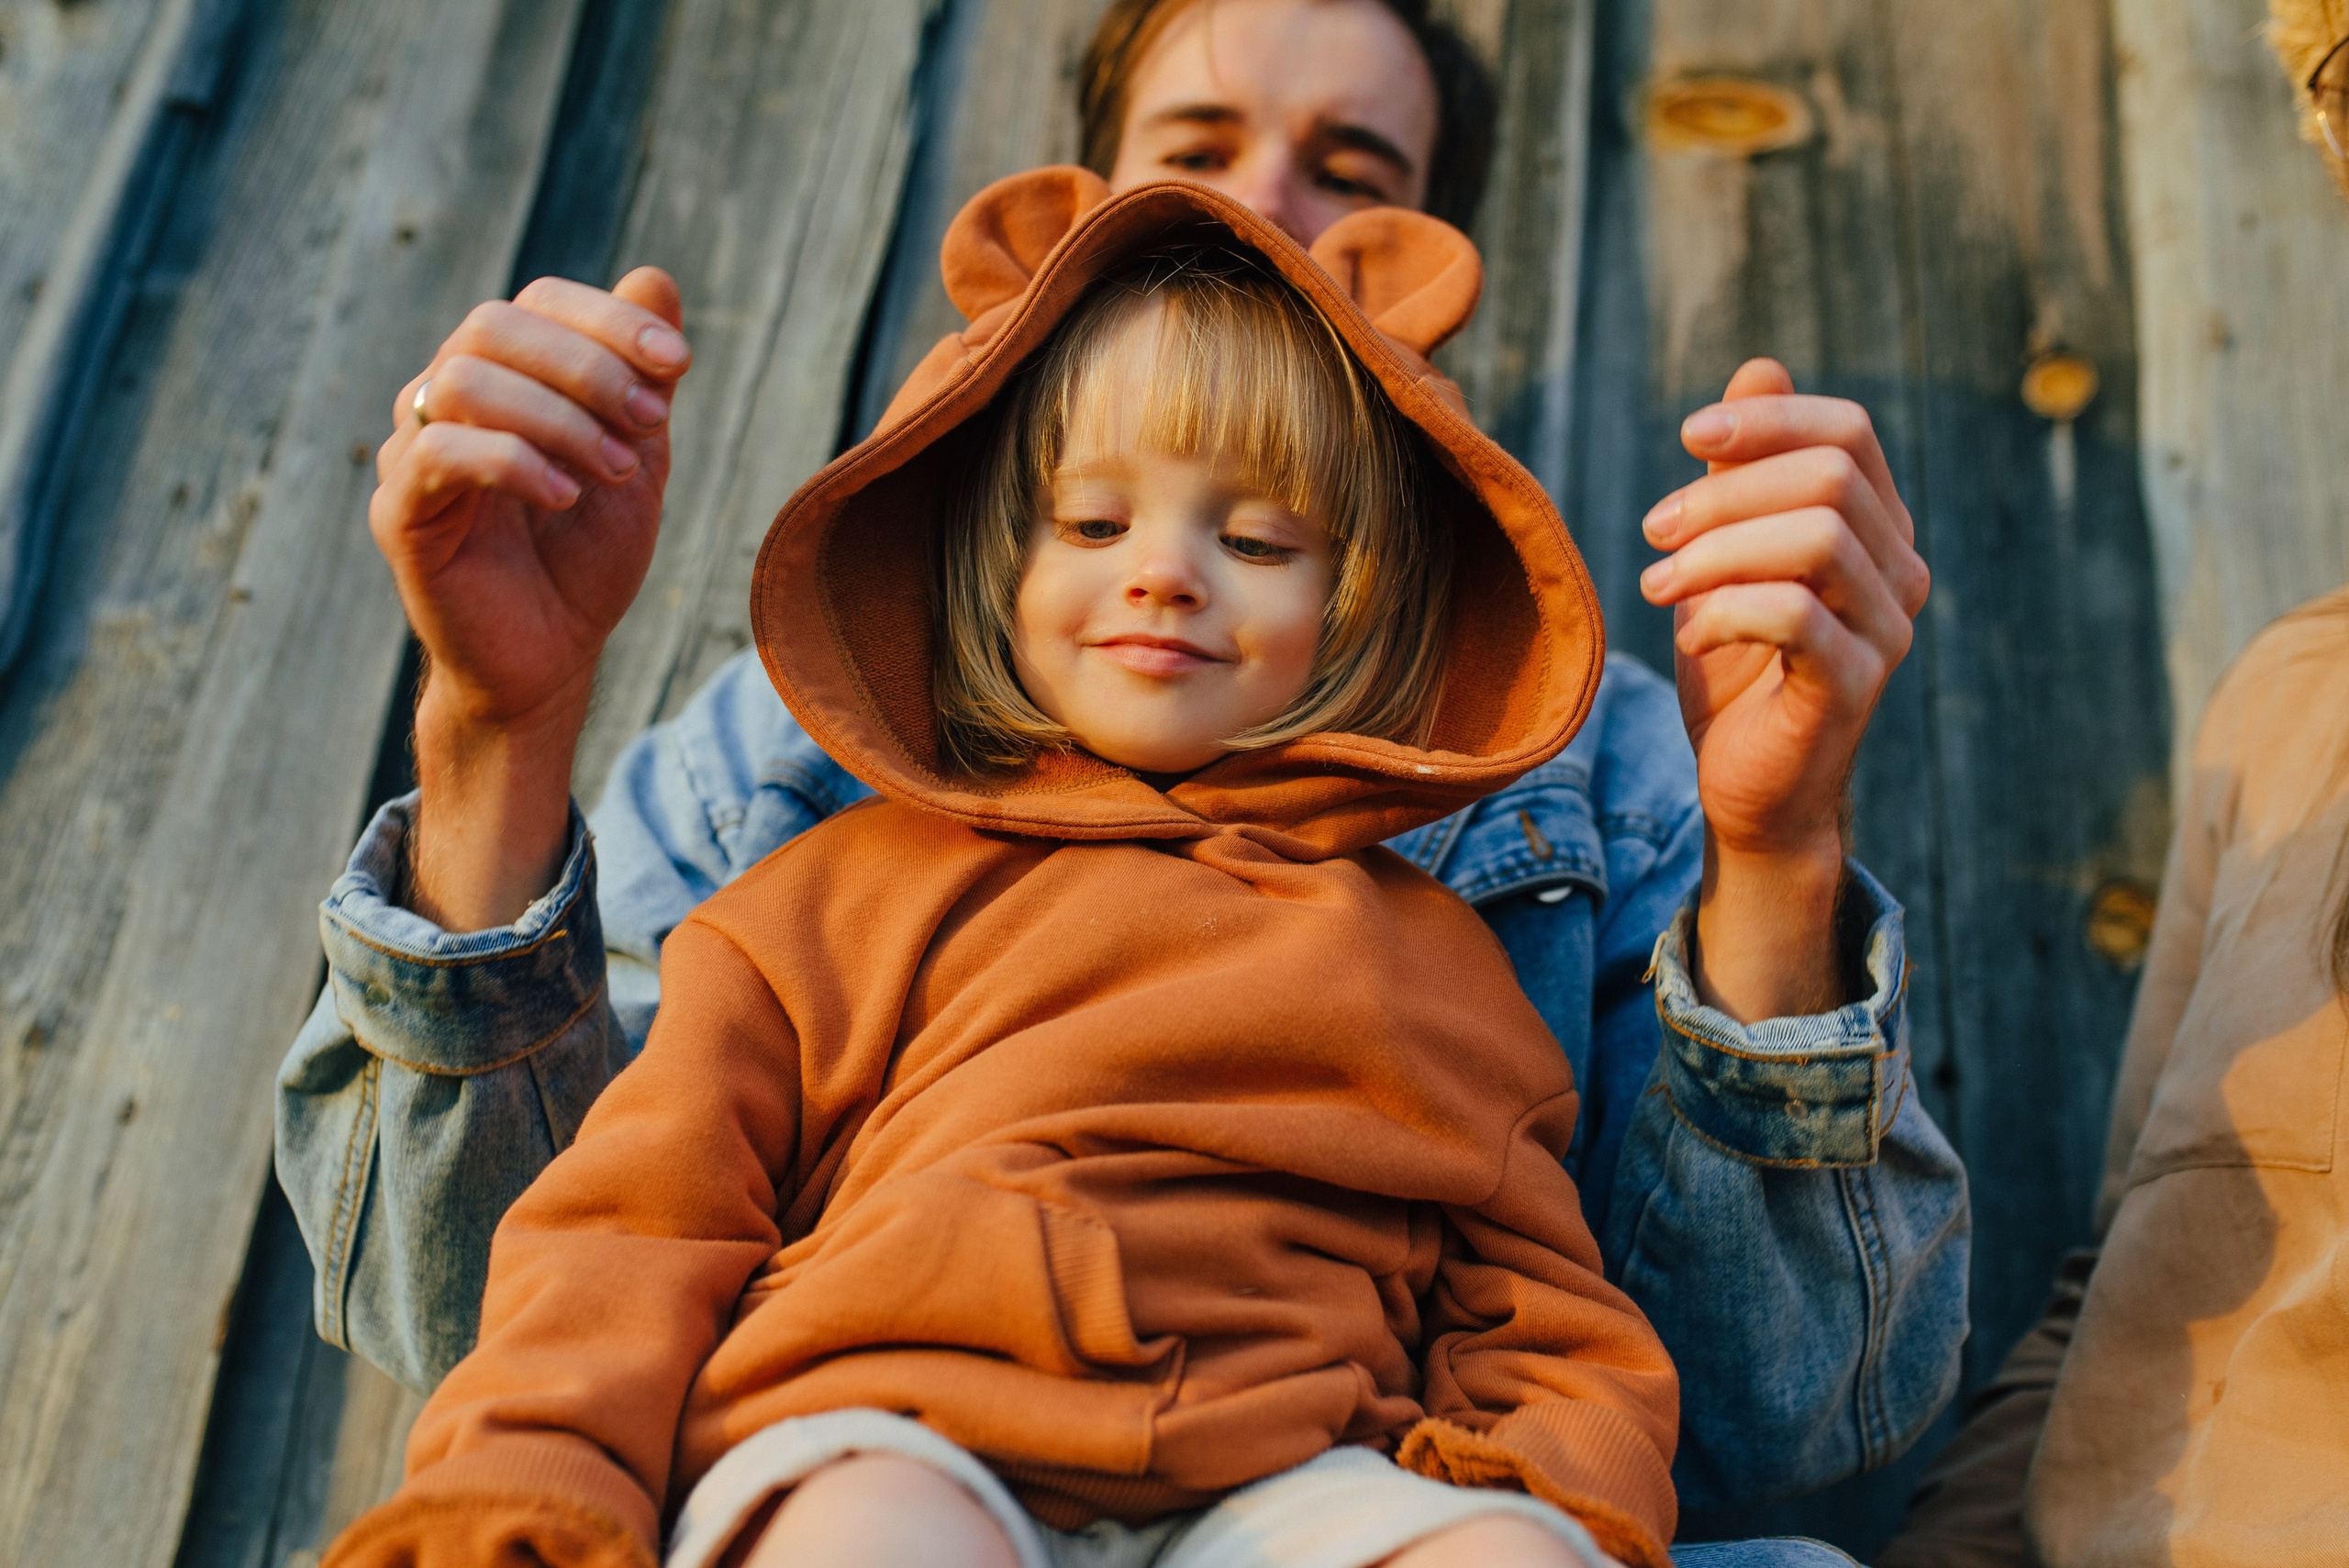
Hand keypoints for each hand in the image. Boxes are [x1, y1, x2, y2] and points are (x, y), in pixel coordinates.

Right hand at [368, 268, 692, 928]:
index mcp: (501, 379)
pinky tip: (567, 497)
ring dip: (557, 416)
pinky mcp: (400, 512)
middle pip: (493, 326)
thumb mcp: (635, 459)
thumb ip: (642, 377)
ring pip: (462, 380)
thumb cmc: (584, 560)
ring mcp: (413, 453)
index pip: (537, 304)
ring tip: (616, 471)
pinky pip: (438, 454)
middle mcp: (443, 402)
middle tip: (650, 422)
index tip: (680, 362)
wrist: (548, 660)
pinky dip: (513, 462)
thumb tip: (656, 277)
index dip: (608, 319)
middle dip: (587, 365)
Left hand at [1639, 358, 1929, 1019]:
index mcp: (1876, 530)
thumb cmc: (1737, 669)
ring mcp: (1886, 630)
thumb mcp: (1727, 556)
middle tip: (1654, 531)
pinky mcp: (1853, 685)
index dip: (1767, 419)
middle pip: (1830, 478)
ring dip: (1718, 551)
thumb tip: (1759, 367)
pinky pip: (1796, 615)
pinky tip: (1687, 631)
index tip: (1685, 436)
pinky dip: (1726, 609)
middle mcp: (1899, 572)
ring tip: (1656, 583)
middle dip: (1727, 490)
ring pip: (1817, 539)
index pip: (1847, 433)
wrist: (1750, 788)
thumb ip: (1744, 471)